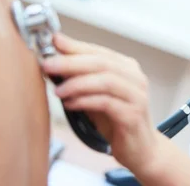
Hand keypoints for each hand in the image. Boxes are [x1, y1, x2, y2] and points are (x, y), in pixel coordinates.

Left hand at [41, 33, 159, 174]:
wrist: (141, 149)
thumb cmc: (116, 120)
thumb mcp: (97, 95)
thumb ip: (82, 78)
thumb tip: (55, 61)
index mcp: (127, 68)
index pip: (99, 51)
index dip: (75, 46)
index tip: (53, 41)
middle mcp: (135, 78)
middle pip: (102, 63)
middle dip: (72, 62)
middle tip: (48, 64)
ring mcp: (137, 96)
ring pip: (106, 81)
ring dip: (77, 83)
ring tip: (57, 90)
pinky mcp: (133, 115)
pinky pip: (107, 103)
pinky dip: (85, 101)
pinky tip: (70, 104)